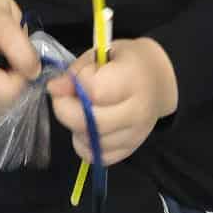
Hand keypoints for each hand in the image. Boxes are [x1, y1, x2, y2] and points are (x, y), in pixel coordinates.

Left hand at [48, 37, 177, 166]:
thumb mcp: (101, 55)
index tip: (74, 78)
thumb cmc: (126, 62)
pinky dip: (86, 145)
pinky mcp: (130, 150)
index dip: (76, 84)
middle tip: (64, 98)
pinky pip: (98, 157)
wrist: (159, 81)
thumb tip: (54, 89)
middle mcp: (138, 111)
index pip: (95, 91)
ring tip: (81, 111)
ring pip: (92, 142)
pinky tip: (88, 128)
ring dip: (76, 128)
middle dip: (66, 110)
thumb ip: (77, 72)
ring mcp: (136, 134)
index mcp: (133, 78)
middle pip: (91, 123)